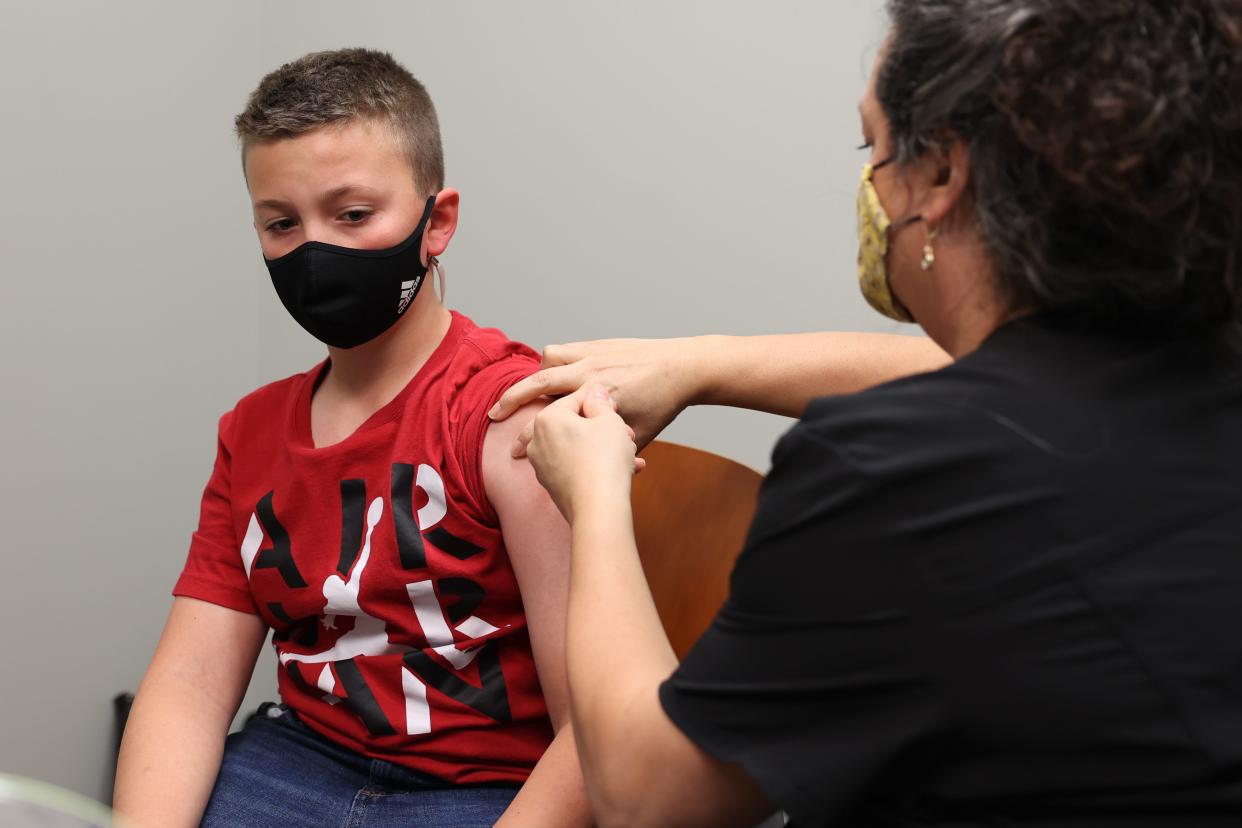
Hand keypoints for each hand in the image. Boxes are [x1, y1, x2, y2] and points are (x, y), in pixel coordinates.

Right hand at [489, 338, 703, 456]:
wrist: (684, 367)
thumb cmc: (663, 405)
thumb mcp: (638, 436)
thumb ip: (612, 452)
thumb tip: (594, 474)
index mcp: (596, 398)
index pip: (550, 416)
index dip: (529, 437)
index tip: (514, 451)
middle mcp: (589, 372)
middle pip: (536, 382)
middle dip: (511, 400)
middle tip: (494, 415)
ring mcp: (592, 354)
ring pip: (549, 359)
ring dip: (537, 375)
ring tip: (534, 393)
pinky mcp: (598, 344)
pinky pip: (565, 351)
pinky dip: (555, 363)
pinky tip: (557, 377)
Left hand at [524, 386, 645, 522]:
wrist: (599, 508)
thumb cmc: (604, 459)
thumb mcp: (609, 420)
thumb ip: (600, 401)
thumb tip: (594, 393)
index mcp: (547, 418)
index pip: (578, 399)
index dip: (603, 405)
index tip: (618, 414)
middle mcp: (537, 440)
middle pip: (576, 425)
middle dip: (604, 430)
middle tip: (627, 436)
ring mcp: (542, 465)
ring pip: (578, 447)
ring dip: (604, 450)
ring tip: (630, 457)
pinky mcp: (552, 485)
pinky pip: (576, 467)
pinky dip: (595, 466)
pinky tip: (622, 471)